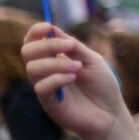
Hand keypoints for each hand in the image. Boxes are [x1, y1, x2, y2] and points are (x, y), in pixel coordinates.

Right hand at [22, 22, 125, 139]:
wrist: (111, 112)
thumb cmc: (102, 86)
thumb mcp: (92, 60)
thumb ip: (75, 47)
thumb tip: (54, 30)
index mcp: (55, 58)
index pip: (34, 42)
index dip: (36, 32)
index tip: (48, 27)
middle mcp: (46, 72)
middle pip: (27, 52)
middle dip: (46, 45)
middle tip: (69, 46)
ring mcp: (46, 87)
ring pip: (32, 69)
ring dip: (56, 63)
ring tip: (78, 67)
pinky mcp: (49, 103)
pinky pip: (40, 87)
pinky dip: (56, 78)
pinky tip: (73, 78)